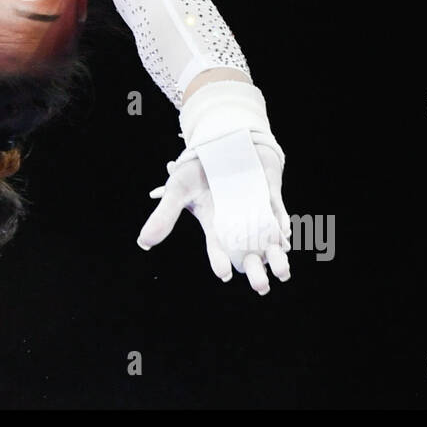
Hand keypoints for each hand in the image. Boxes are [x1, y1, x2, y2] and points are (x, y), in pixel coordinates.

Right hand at [136, 80, 291, 294]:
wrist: (220, 140)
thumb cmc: (198, 166)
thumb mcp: (178, 189)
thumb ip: (164, 216)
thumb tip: (142, 243)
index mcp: (214, 225)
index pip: (218, 250)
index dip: (220, 262)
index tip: (224, 273)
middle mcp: (237, 223)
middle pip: (248, 254)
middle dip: (255, 271)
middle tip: (260, 286)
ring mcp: (255, 211)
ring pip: (268, 240)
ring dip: (276, 256)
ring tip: (282, 271)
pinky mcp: (268, 196)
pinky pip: (277, 213)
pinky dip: (281, 225)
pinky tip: (284, 236)